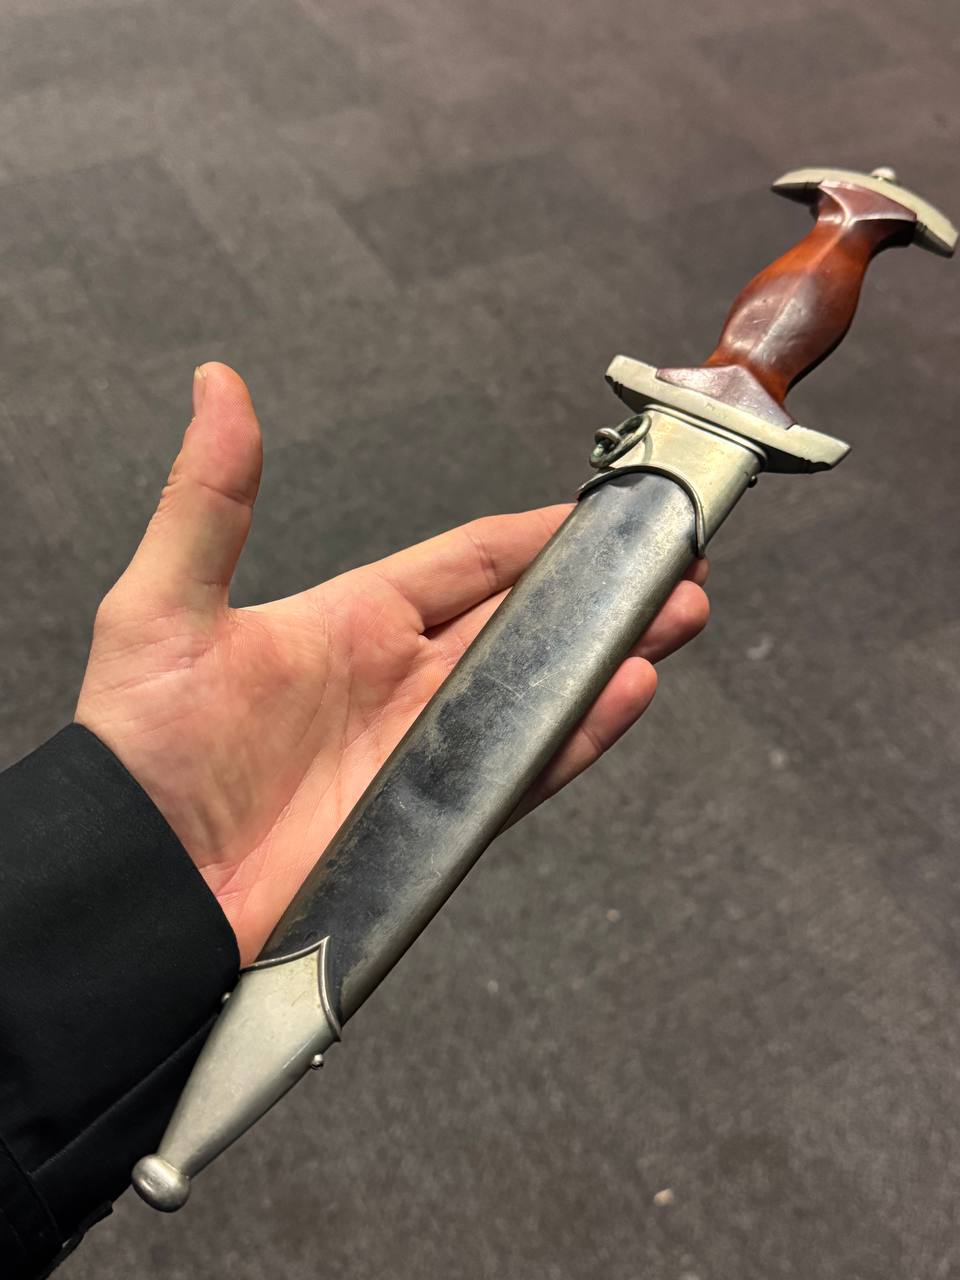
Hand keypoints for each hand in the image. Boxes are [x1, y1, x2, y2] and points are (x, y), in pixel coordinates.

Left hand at [76, 364, 708, 964]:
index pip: (468, 561)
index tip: (607, 507)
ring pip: (539, 687)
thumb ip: (209, 501)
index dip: (537, 533)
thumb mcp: (163, 608)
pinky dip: (577, 731)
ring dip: (610, 651)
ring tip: (679, 616)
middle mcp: (400, 679)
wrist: (137, 887)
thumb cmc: (137, 748)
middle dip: (600, 591)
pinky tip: (626, 692)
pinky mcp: (433, 815)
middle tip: (676, 563)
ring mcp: (422, 749)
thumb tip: (217, 383)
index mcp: (352, 620)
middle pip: (523, 621)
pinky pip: (521, 765)